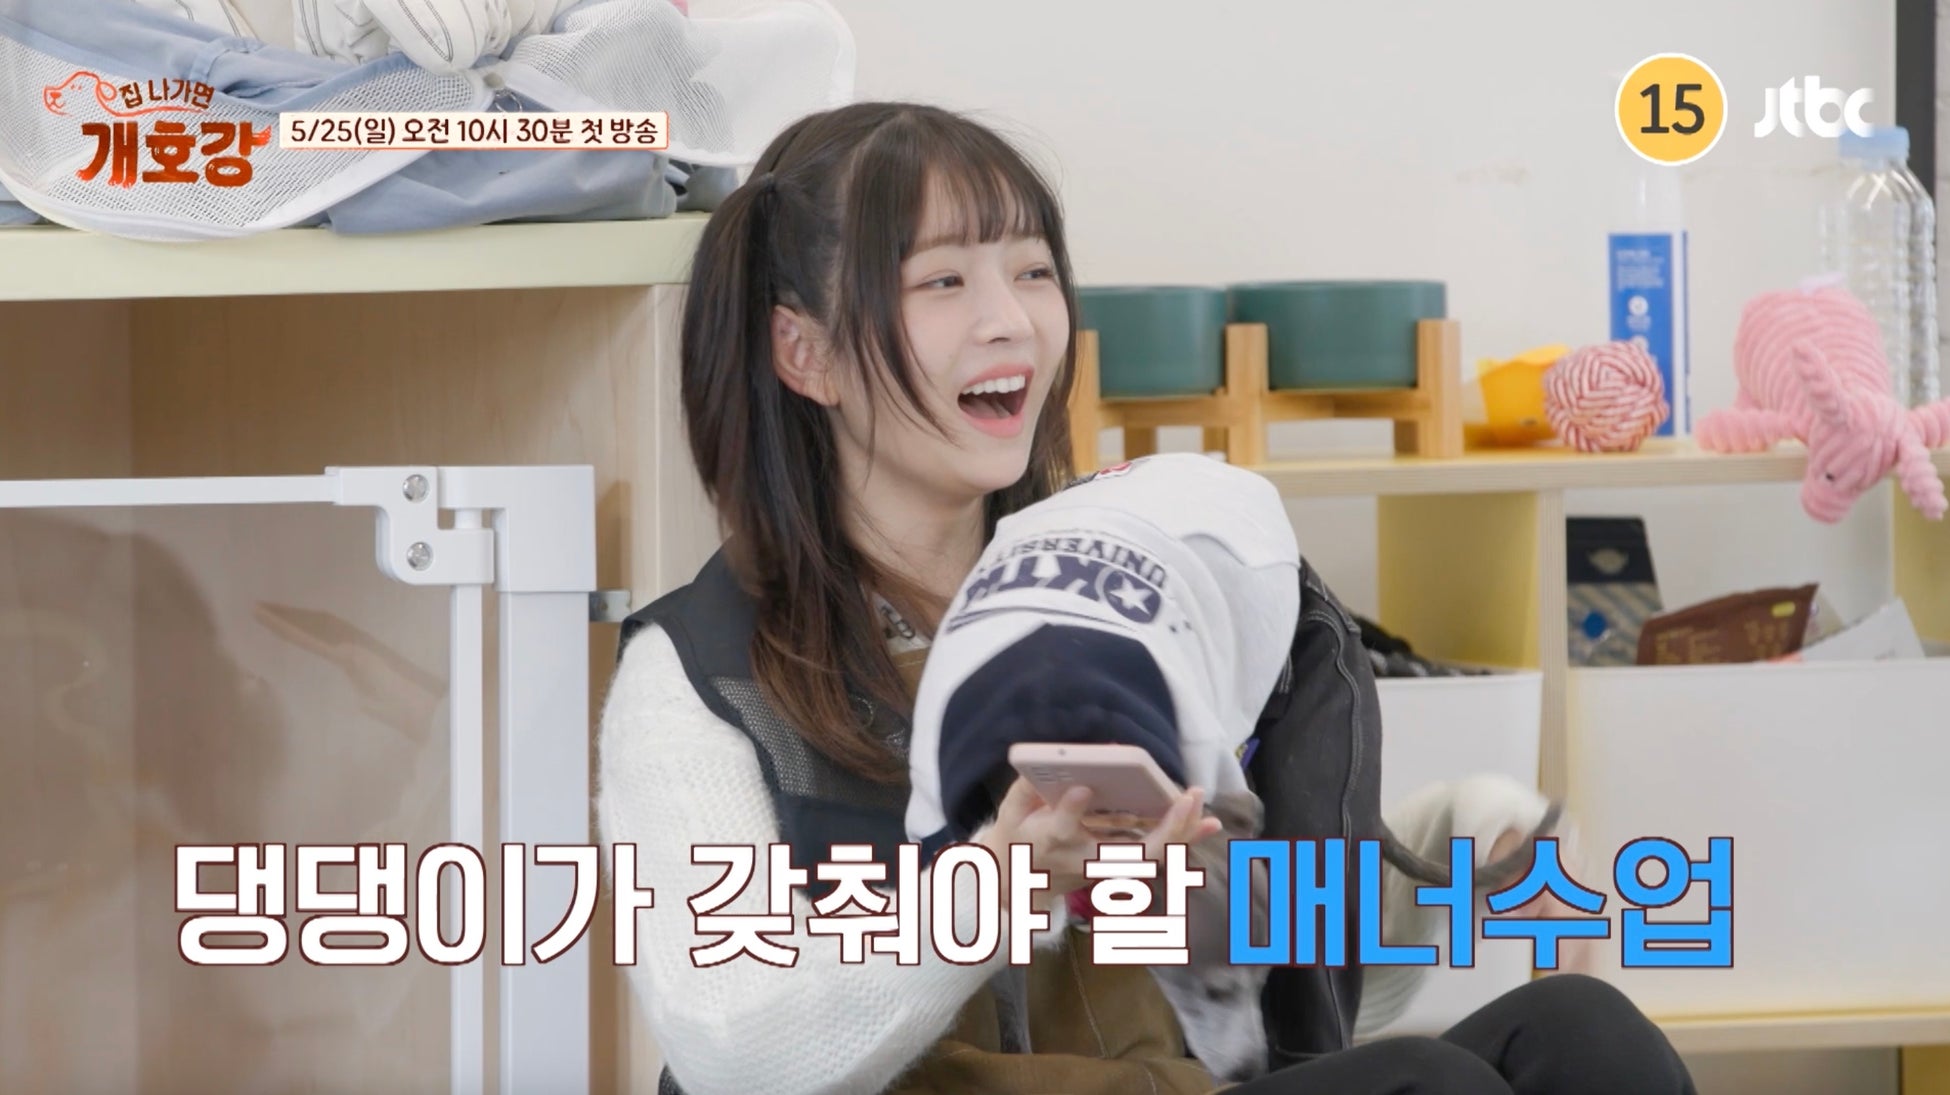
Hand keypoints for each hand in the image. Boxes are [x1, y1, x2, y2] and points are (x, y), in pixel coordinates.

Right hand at [978, 776, 1219, 914]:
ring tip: (1204, 807)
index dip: (1071, 812)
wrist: (1018, 885)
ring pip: (1152, 858)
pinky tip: (1209, 822)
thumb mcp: (1009, 814)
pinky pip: (1158, 856)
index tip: (1082, 789)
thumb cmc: (1016, 841)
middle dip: (1162, 830)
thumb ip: (1026, 788)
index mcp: (1049, 842)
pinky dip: (1184, 838)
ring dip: (1181, 834)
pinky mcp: (1120, 868)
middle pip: (1129, 854)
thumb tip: (1054, 759)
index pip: (1061, 830)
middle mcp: (1083, 860)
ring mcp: (1105, 869)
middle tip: (1184, 798)